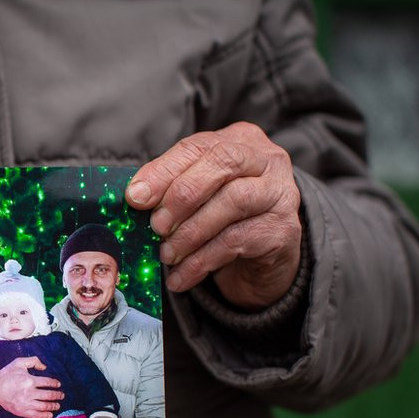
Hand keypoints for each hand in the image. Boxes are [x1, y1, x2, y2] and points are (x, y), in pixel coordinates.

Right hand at [0, 357, 63, 417]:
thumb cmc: (7, 374)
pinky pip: (36, 415)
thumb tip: (44, 367)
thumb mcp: (19, 362)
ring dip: (54, 406)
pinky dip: (45, 415)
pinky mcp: (22, 412)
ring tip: (57, 405)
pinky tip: (50, 414)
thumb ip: (33, 361)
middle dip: (58, 395)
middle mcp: (29, 393)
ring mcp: (26, 404)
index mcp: (29, 380)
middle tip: (61, 395)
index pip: (48, 382)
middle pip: (49, 395)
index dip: (55, 383)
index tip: (58, 384)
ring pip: (45, 406)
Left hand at [126, 122, 301, 308]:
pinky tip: (181, 277)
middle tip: (156, 227)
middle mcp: (266, 159)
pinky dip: (201, 261)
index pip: (198, 147)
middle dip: (181, 196)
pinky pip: (237, 241)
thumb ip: (170, 189)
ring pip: (233, 201)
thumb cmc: (222, 217)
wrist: (264, 258)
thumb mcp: (197, 195)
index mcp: (239, 140)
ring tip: (166, 255)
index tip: (135, 197)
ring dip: (190, 232)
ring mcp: (281, 192)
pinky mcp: (284, 229)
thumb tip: (134, 197)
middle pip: (223, 163)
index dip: (164, 171)